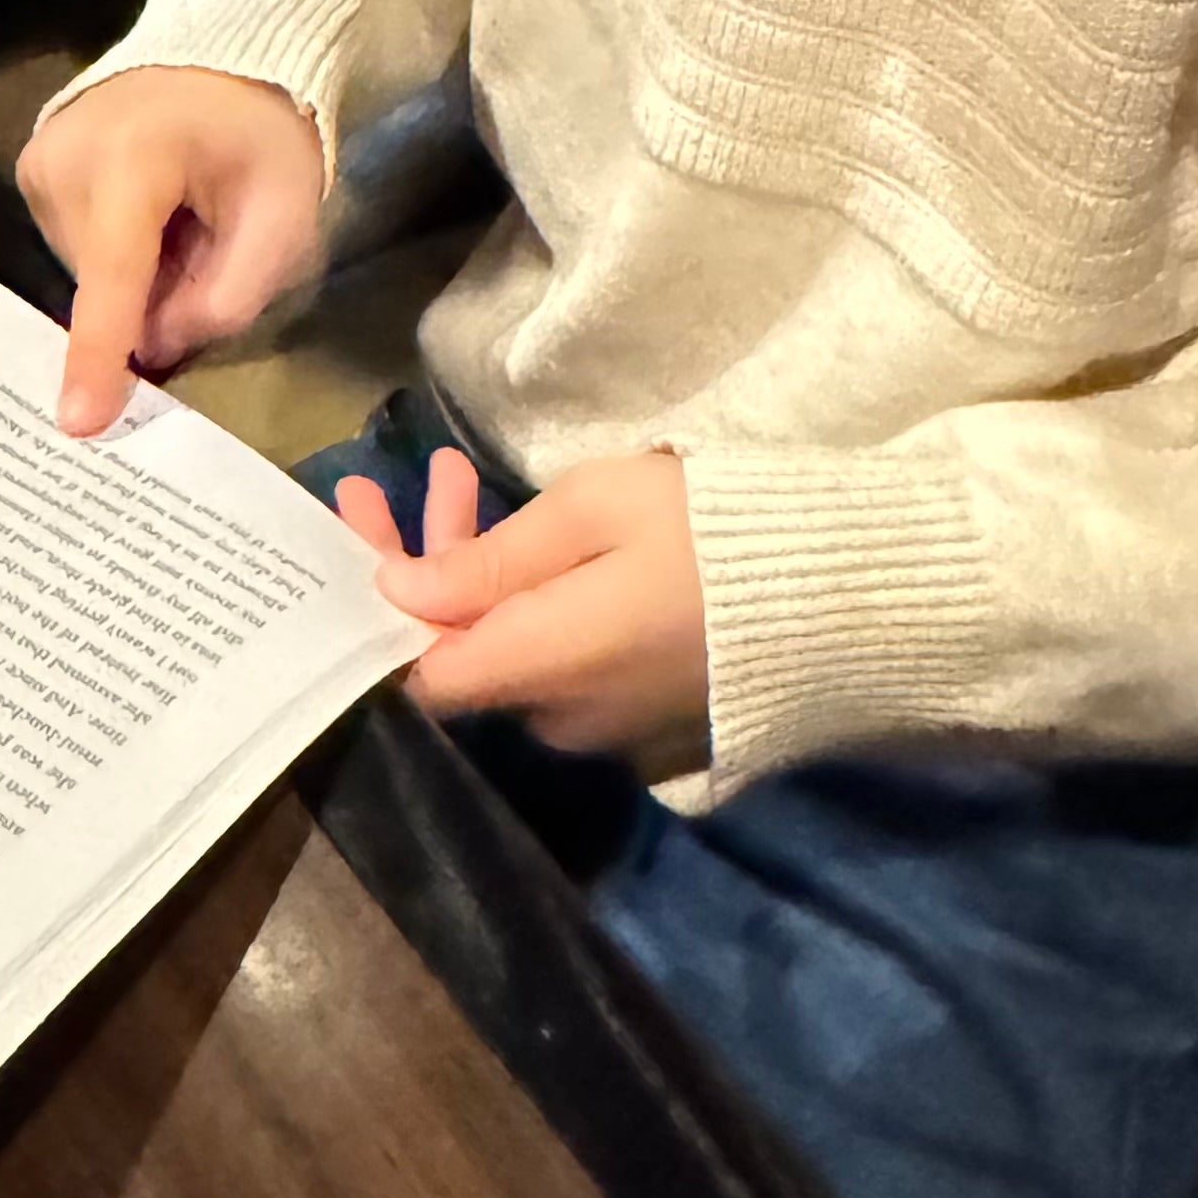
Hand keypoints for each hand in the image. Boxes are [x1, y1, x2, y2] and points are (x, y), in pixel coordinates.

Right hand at [20, 67, 325, 432]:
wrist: (223, 52)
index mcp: (131, 159)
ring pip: (87, 271)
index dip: (99, 355)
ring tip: (182, 216)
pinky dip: (118, 250)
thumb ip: (229, 295)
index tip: (79, 423)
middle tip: (210, 243)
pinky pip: (75, 246)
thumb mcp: (283, 215)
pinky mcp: (30, 168)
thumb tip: (155, 347)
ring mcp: (38, 160)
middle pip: (104, 283)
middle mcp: (63, 157)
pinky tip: (152, 213)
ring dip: (139, 272)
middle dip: (157, 295)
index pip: (113, 276)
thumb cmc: (262, 133)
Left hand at [338, 448, 708, 769]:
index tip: (352, 531)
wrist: (845, 595)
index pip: (416, 674)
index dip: (373, 608)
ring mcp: (605, 722)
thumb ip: (490, 560)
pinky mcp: (641, 711)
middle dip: (416, 564)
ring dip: (468, 572)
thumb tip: (400, 590)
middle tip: (386, 480)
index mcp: (541, 669)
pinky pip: (554, 661)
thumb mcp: (593, 514)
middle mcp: (561, 716)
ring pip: (504, 649)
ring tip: (455, 475)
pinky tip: (516, 534)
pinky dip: (520, 600)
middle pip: (456, 654)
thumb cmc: (710, 534)